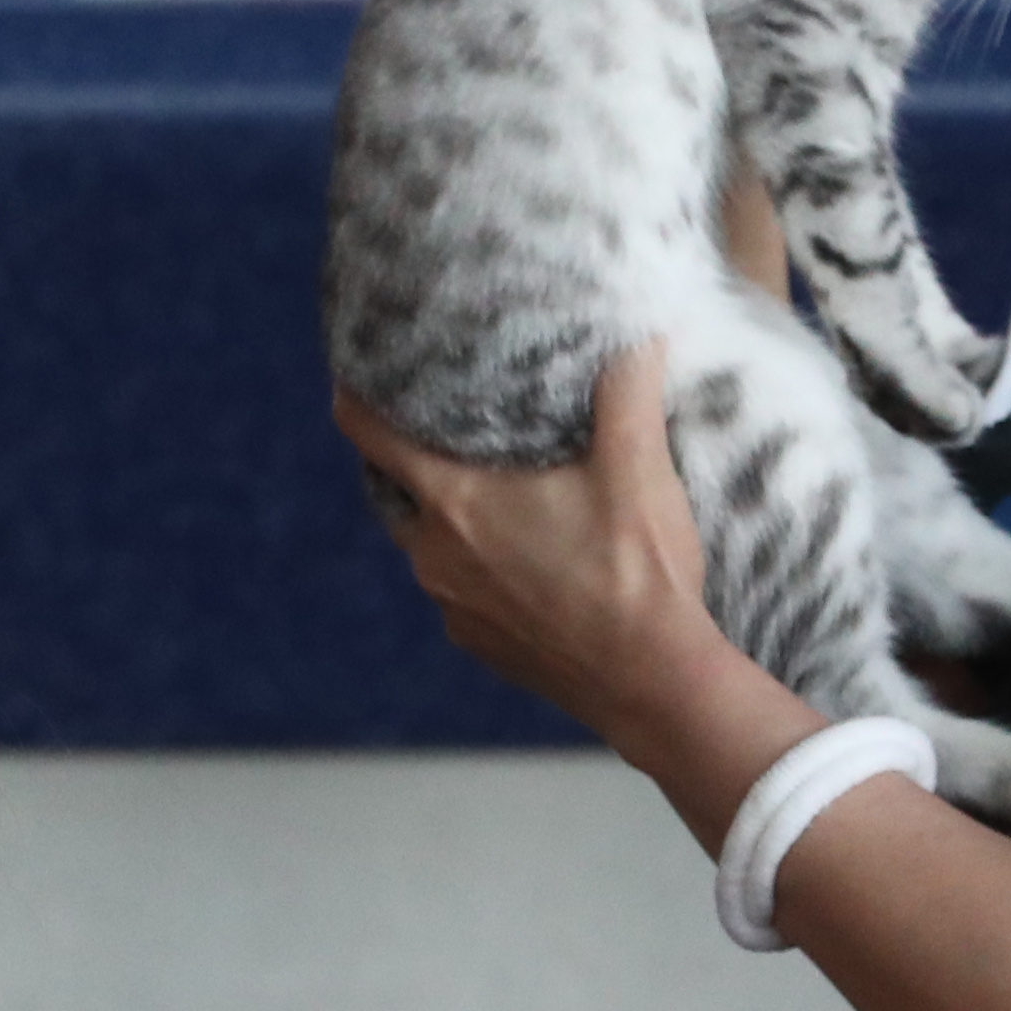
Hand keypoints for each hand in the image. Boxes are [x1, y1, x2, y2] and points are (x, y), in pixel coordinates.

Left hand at [335, 345, 738, 753]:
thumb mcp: (638, 465)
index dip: (356, 397)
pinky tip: (530, 561)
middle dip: (415, 458)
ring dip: (454, 518)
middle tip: (449, 426)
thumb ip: (628, 387)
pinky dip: (482, 569)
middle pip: (398, 489)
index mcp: (455, 502)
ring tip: (500, 492)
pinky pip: (462, 592)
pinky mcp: (481, 646)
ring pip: (430, 544)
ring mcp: (453, 608)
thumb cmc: (638, 572)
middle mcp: (434, 557)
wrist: (654, 683)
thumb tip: (637, 326)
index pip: (369, 435)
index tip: (356, 373)